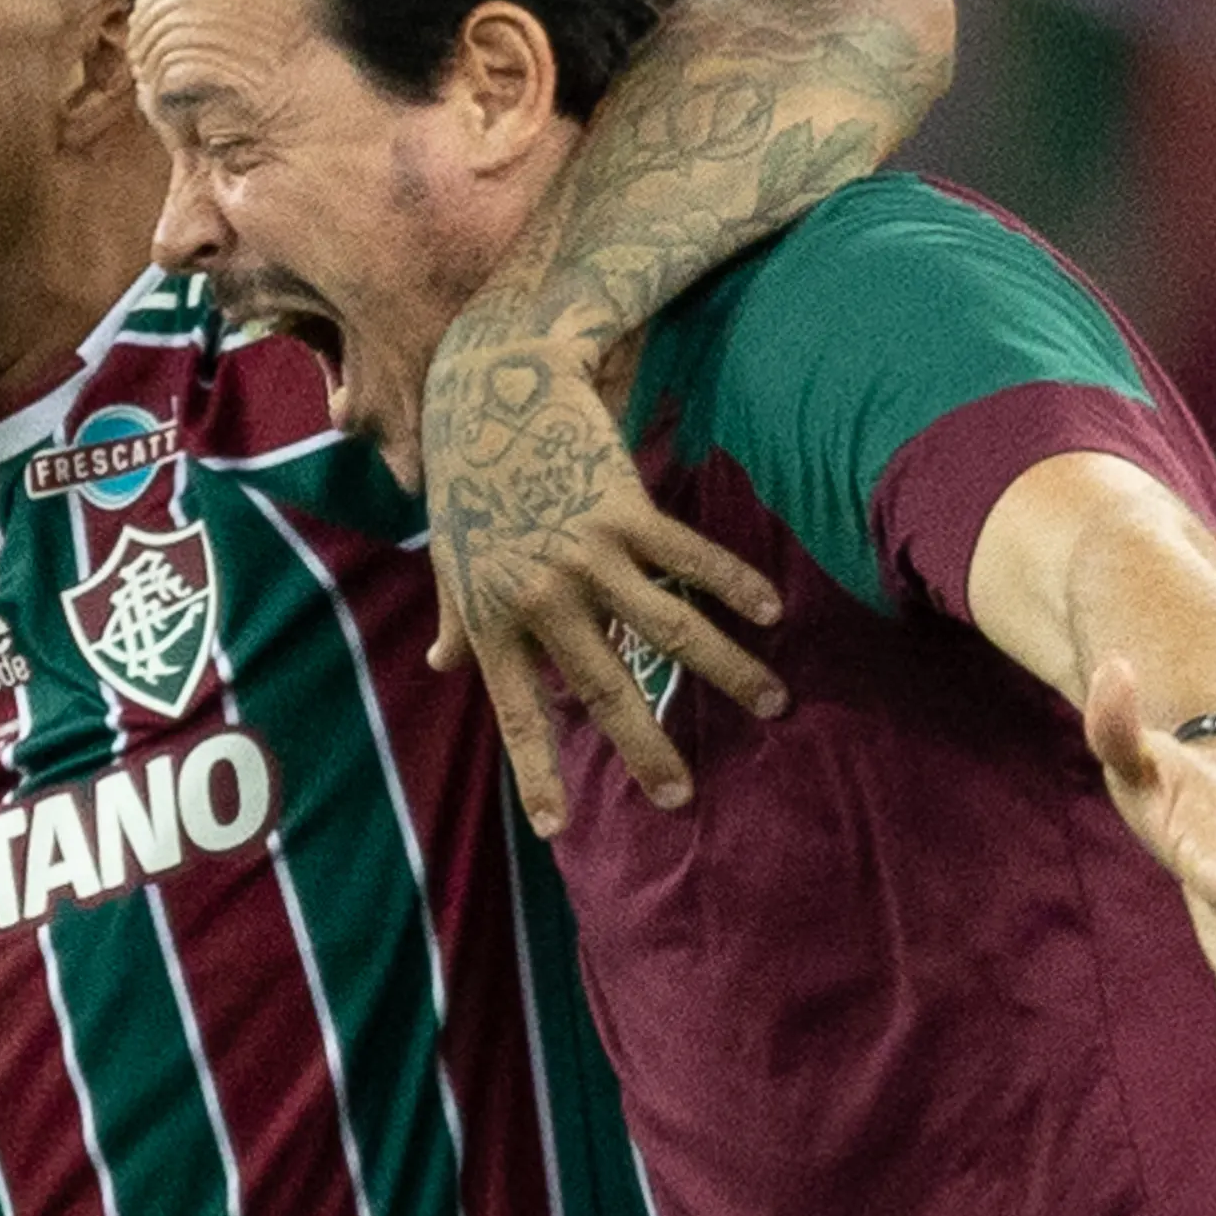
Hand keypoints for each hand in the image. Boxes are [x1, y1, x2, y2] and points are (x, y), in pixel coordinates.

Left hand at [418, 297, 782, 832]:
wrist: (494, 387)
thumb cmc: (469, 477)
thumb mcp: (452, 557)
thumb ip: (458, 620)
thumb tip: (443, 669)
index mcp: (494, 618)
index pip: (518, 713)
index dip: (539, 771)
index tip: (557, 828)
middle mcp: (540, 596)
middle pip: (604, 689)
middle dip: (646, 748)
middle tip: (681, 797)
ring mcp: (585, 554)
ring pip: (668, 629)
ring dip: (727, 671)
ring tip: (772, 705)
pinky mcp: (624, 509)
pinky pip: (690, 560)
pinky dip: (734, 587)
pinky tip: (769, 615)